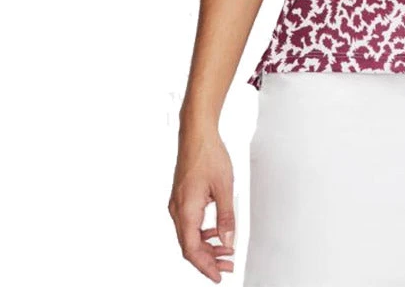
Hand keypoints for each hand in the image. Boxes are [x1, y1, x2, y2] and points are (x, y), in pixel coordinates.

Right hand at [168, 126, 236, 281]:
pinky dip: (203, 232)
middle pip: (190, 246)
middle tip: (227, 265)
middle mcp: (177, 210)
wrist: (197, 133)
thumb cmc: (208, 154)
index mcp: (186, 210)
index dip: (205, 266)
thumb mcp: (224, 187)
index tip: (218, 275)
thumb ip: (226, 217)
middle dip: (209, 259)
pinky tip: (216, 233)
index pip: (192, 250)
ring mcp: (178, 204)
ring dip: (207, 246)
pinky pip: (190, 223)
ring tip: (226, 251)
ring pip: (189, 235)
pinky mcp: (181, 197)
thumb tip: (228, 241)